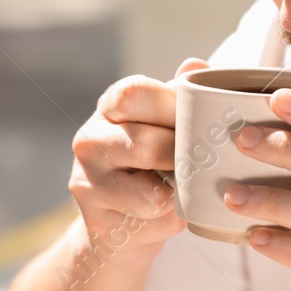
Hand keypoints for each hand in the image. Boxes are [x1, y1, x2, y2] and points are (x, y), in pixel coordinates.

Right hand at [68, 57, 208, 253]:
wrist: (119, 225)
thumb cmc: (152, 166)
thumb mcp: (164, 126)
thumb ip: (180, 97)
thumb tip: (197, 66)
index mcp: (108, 108)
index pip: (135, 94)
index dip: (173, 106)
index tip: (201, 119)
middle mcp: (88, 140)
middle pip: (146, 145)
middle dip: (184, 159)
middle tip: (204, 163)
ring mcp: (87, 182)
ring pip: (150, 193)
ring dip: (179, 194)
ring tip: (185, 189)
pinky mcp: (96, 220)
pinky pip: (152, 221)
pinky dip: (173, 220)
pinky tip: (169, 214)